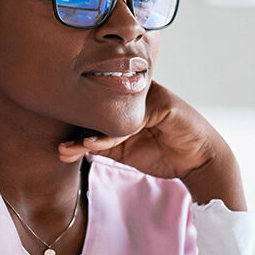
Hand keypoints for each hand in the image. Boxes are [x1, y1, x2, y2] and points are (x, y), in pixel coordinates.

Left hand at [57, 82, 245, 208]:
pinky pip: (129, 121)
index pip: (94, 104)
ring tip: (69, 150)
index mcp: (123, 101)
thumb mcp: (123, 150)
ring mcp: (147, 95)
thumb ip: (99, 145)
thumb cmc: (162, 152)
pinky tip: (92, 145)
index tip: (57, 141)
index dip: (74, 119)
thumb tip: (65, 148)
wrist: (198, 161)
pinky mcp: (160, 103)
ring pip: (110, 113)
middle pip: (98, 104)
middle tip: (59, 147)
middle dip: (75, 125)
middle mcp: (133, 93)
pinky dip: (109, 136)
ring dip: (88, 134)